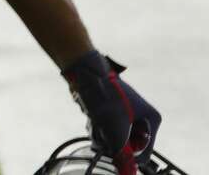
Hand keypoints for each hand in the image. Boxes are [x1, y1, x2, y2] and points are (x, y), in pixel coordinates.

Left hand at [63, 51, 159, 174]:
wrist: (87, 73)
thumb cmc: (105, 98)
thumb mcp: (116, 131)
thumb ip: (122, 154)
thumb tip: (127, 171)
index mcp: (152, 119)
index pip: (145, 152)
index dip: (128, 157)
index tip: (114, 154)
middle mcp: (142, 116)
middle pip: (129, 145)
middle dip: (112, 143)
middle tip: (101, 134)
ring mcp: (127, 114)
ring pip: (115, 137)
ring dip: (102, 135)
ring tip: (95, 124)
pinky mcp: (113, 111)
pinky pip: (107, 128)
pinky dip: (98, 128)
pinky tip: (91, 120)